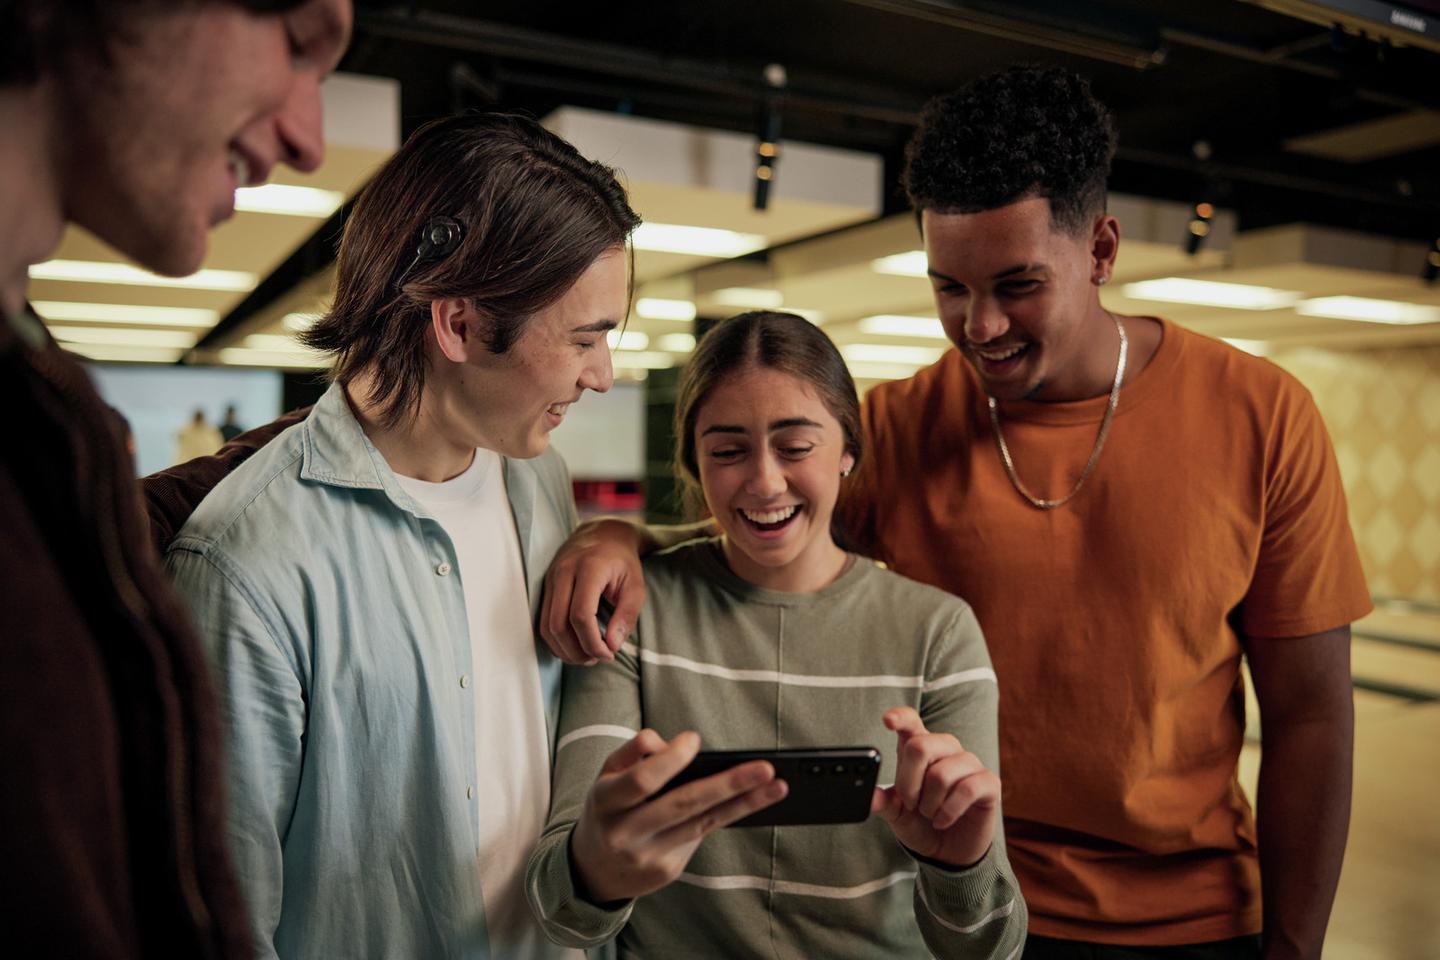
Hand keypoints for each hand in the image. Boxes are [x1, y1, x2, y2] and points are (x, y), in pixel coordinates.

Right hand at [541, 518, 646, 664]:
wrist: (603, 534)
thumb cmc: (622, 562)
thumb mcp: (636, 585)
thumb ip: (627, 615)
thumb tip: (612, 646)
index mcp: (589, 568)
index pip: (581, 615)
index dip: (593, 642)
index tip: (609, 654)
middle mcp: (564, 572)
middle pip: (559, 624)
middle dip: (577, 650)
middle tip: (597, 659)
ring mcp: (550, 579)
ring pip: (546, 626)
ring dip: (564, 649)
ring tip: (587, 656)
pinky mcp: (545, 587)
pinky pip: (543, 621)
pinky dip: (556, 640)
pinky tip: (574, 646)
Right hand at [570, 730, 787, 903]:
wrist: (593, 869)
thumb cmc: (609, 807)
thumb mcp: (607, 775)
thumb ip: (634, 753)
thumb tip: (672, 743)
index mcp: (606, 801)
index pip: (641, 780)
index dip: (670, 760)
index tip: (695, 740)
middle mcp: (625, 833)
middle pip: (683, 805)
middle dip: (727, 785)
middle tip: (765, 768)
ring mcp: (648, 856)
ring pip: (702, 824)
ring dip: (743, 803)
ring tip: (776, 786)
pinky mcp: (667, 871)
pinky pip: (699, 836)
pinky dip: (724, 815)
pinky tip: (750, 801)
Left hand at [871, 707, 997, 869]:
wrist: (949, 851)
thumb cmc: (922, 823)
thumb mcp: (896, 813)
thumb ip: (882, 801)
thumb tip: (867, 797)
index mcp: (920, 748)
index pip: (911, 722)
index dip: (900, 718)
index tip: (887, 720)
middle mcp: (946, 749)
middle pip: (921, 746)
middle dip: (909, 783)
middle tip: (911, 804)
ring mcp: (969, 763)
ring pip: (941, 773)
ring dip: (929, 803)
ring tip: (930, 814)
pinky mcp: (989, 782)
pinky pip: (966, 789)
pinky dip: (948, 811)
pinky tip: (942, 820)